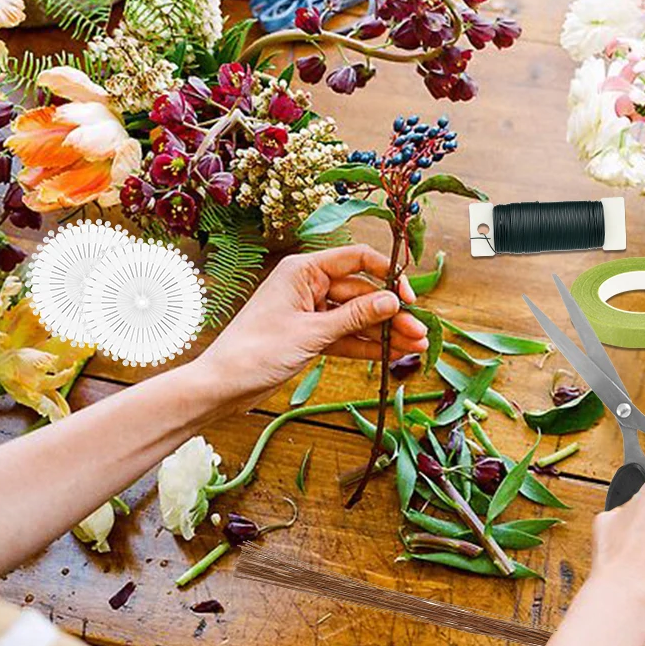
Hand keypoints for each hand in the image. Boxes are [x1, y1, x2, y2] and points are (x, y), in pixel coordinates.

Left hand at [190, 245, 429, 412]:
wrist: (223, 385)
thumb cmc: (256, 351)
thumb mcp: (312, 333)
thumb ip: (355, 316)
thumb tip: (393, 301)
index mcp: (304, 270)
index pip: (356, 259)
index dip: (387, 275)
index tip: (408, 297)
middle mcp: (309, 285)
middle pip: (362, 293)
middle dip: (392, 314)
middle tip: (421, 332)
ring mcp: (311, 312)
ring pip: (358, 318)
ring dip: (386, 332)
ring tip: (418, 347)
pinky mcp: (311, 336)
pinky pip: (347, 336)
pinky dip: (368, 346)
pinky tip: (395, 354)